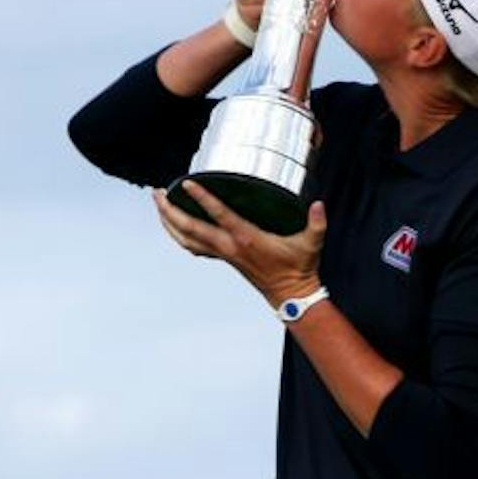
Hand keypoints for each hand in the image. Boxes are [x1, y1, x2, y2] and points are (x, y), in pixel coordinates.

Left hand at [153, 180, 325, 307]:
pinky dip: (179, 236)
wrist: (290, 295)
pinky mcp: (224, 258)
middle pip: (190, 228)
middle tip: (158, 192)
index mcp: (246, 239)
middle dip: (170, 210)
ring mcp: (224, 254)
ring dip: (169, 222)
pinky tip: (175, 225)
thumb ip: (317, 223)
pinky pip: (193, 247)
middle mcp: (229, 247)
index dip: (202, 199)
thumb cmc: (299, 268)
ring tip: (159, 204)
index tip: (187, 183)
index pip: (219, 216)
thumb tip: (319, 205)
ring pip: (186, 239)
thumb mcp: (312, 244)